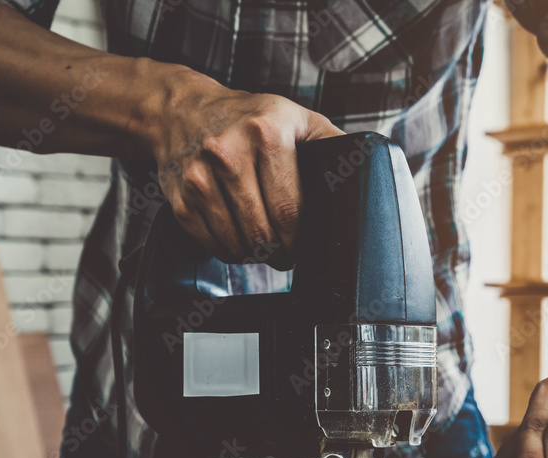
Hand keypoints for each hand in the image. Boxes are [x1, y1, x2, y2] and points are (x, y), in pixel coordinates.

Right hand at [151, 72, 343, 267]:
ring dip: (256, 255)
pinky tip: (239, 240)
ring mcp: (199, 177)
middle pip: (263, 232)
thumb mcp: (295, 116)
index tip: (304, 246)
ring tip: (265, 246)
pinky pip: (211, 244)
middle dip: (281, 253)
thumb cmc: (248, 117)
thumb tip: (368, 168)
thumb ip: (331, 141)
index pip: (290, 209)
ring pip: (237, 244)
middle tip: (287, 254)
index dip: (300, 239)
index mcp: (267, 132)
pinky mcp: (180, 198)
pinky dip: (229, 251)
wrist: (181, 110)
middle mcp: (229, 152)